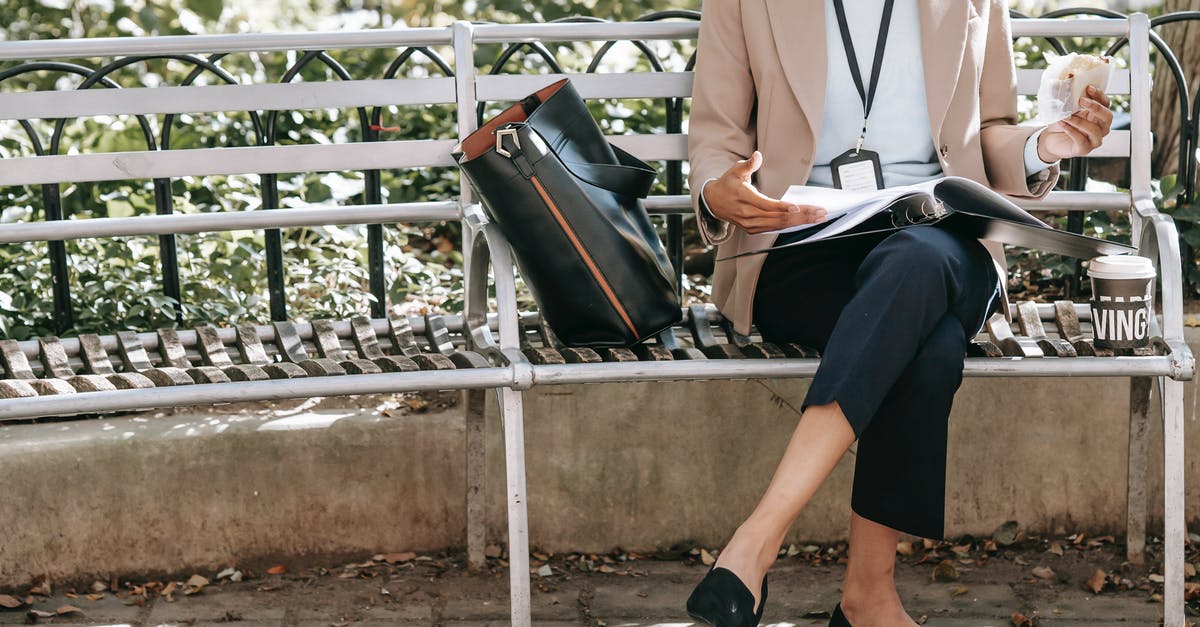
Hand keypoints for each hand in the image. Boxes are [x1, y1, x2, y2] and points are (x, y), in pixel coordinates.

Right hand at [704, 150, 825, 233]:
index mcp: (744, 198)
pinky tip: (804, 222)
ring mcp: (751, 224)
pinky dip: (791, 225)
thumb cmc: (728, 184)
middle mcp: (748, 215)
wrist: (714, 202)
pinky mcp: (753, 229)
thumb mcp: (734, 170)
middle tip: (820, 212)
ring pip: (779, 225)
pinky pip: (775, 228)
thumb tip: (757, 156)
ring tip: (818, 217)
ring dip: (801, 222)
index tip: (798, 207)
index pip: (766, 205)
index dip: (783, 207)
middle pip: (778, 217)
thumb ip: (748, 164)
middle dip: (802, 216)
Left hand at [1037, 85, 1113, 161]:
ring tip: (1066, 116)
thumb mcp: (1064, 106)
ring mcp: (1094, 139)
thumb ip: (1067, 94)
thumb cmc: (1061, 121)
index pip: (1106, 103)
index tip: (1088, 87)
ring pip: (1094, 130)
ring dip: (1080, 121)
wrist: (1050, 139)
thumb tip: (1068, 76)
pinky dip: (1072, 131)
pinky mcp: (1084, 149)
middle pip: (1107, 116)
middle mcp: (1101, 127)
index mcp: (1099, 114)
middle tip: (1081, 100)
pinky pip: (1082, 140)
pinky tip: (1063, 124)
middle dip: (1095, 107)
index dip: (1100, 95)